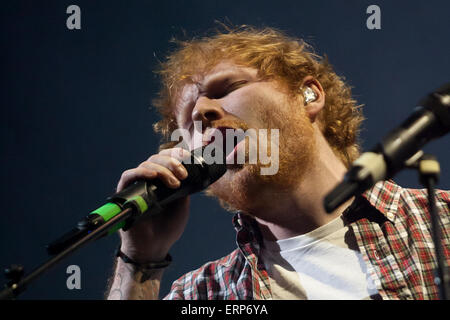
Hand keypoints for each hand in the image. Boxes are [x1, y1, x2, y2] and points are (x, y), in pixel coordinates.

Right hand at [117, 147, 191, 262]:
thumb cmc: (168, 227)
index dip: (176, 154)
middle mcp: (149, 180)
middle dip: (172, 162)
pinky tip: (153, 176)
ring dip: (162, 170)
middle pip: (157, 158)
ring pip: (146, 164)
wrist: (154, 247)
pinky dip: (140, 172)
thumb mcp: (182, 204)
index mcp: (163, 180)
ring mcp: (137, 185)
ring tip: (174, 184)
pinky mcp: (125, 193)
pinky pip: (128, 176)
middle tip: (183, 175)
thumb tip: (189, 170)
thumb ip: (184, 188)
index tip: (188, 158)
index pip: (166, 158)